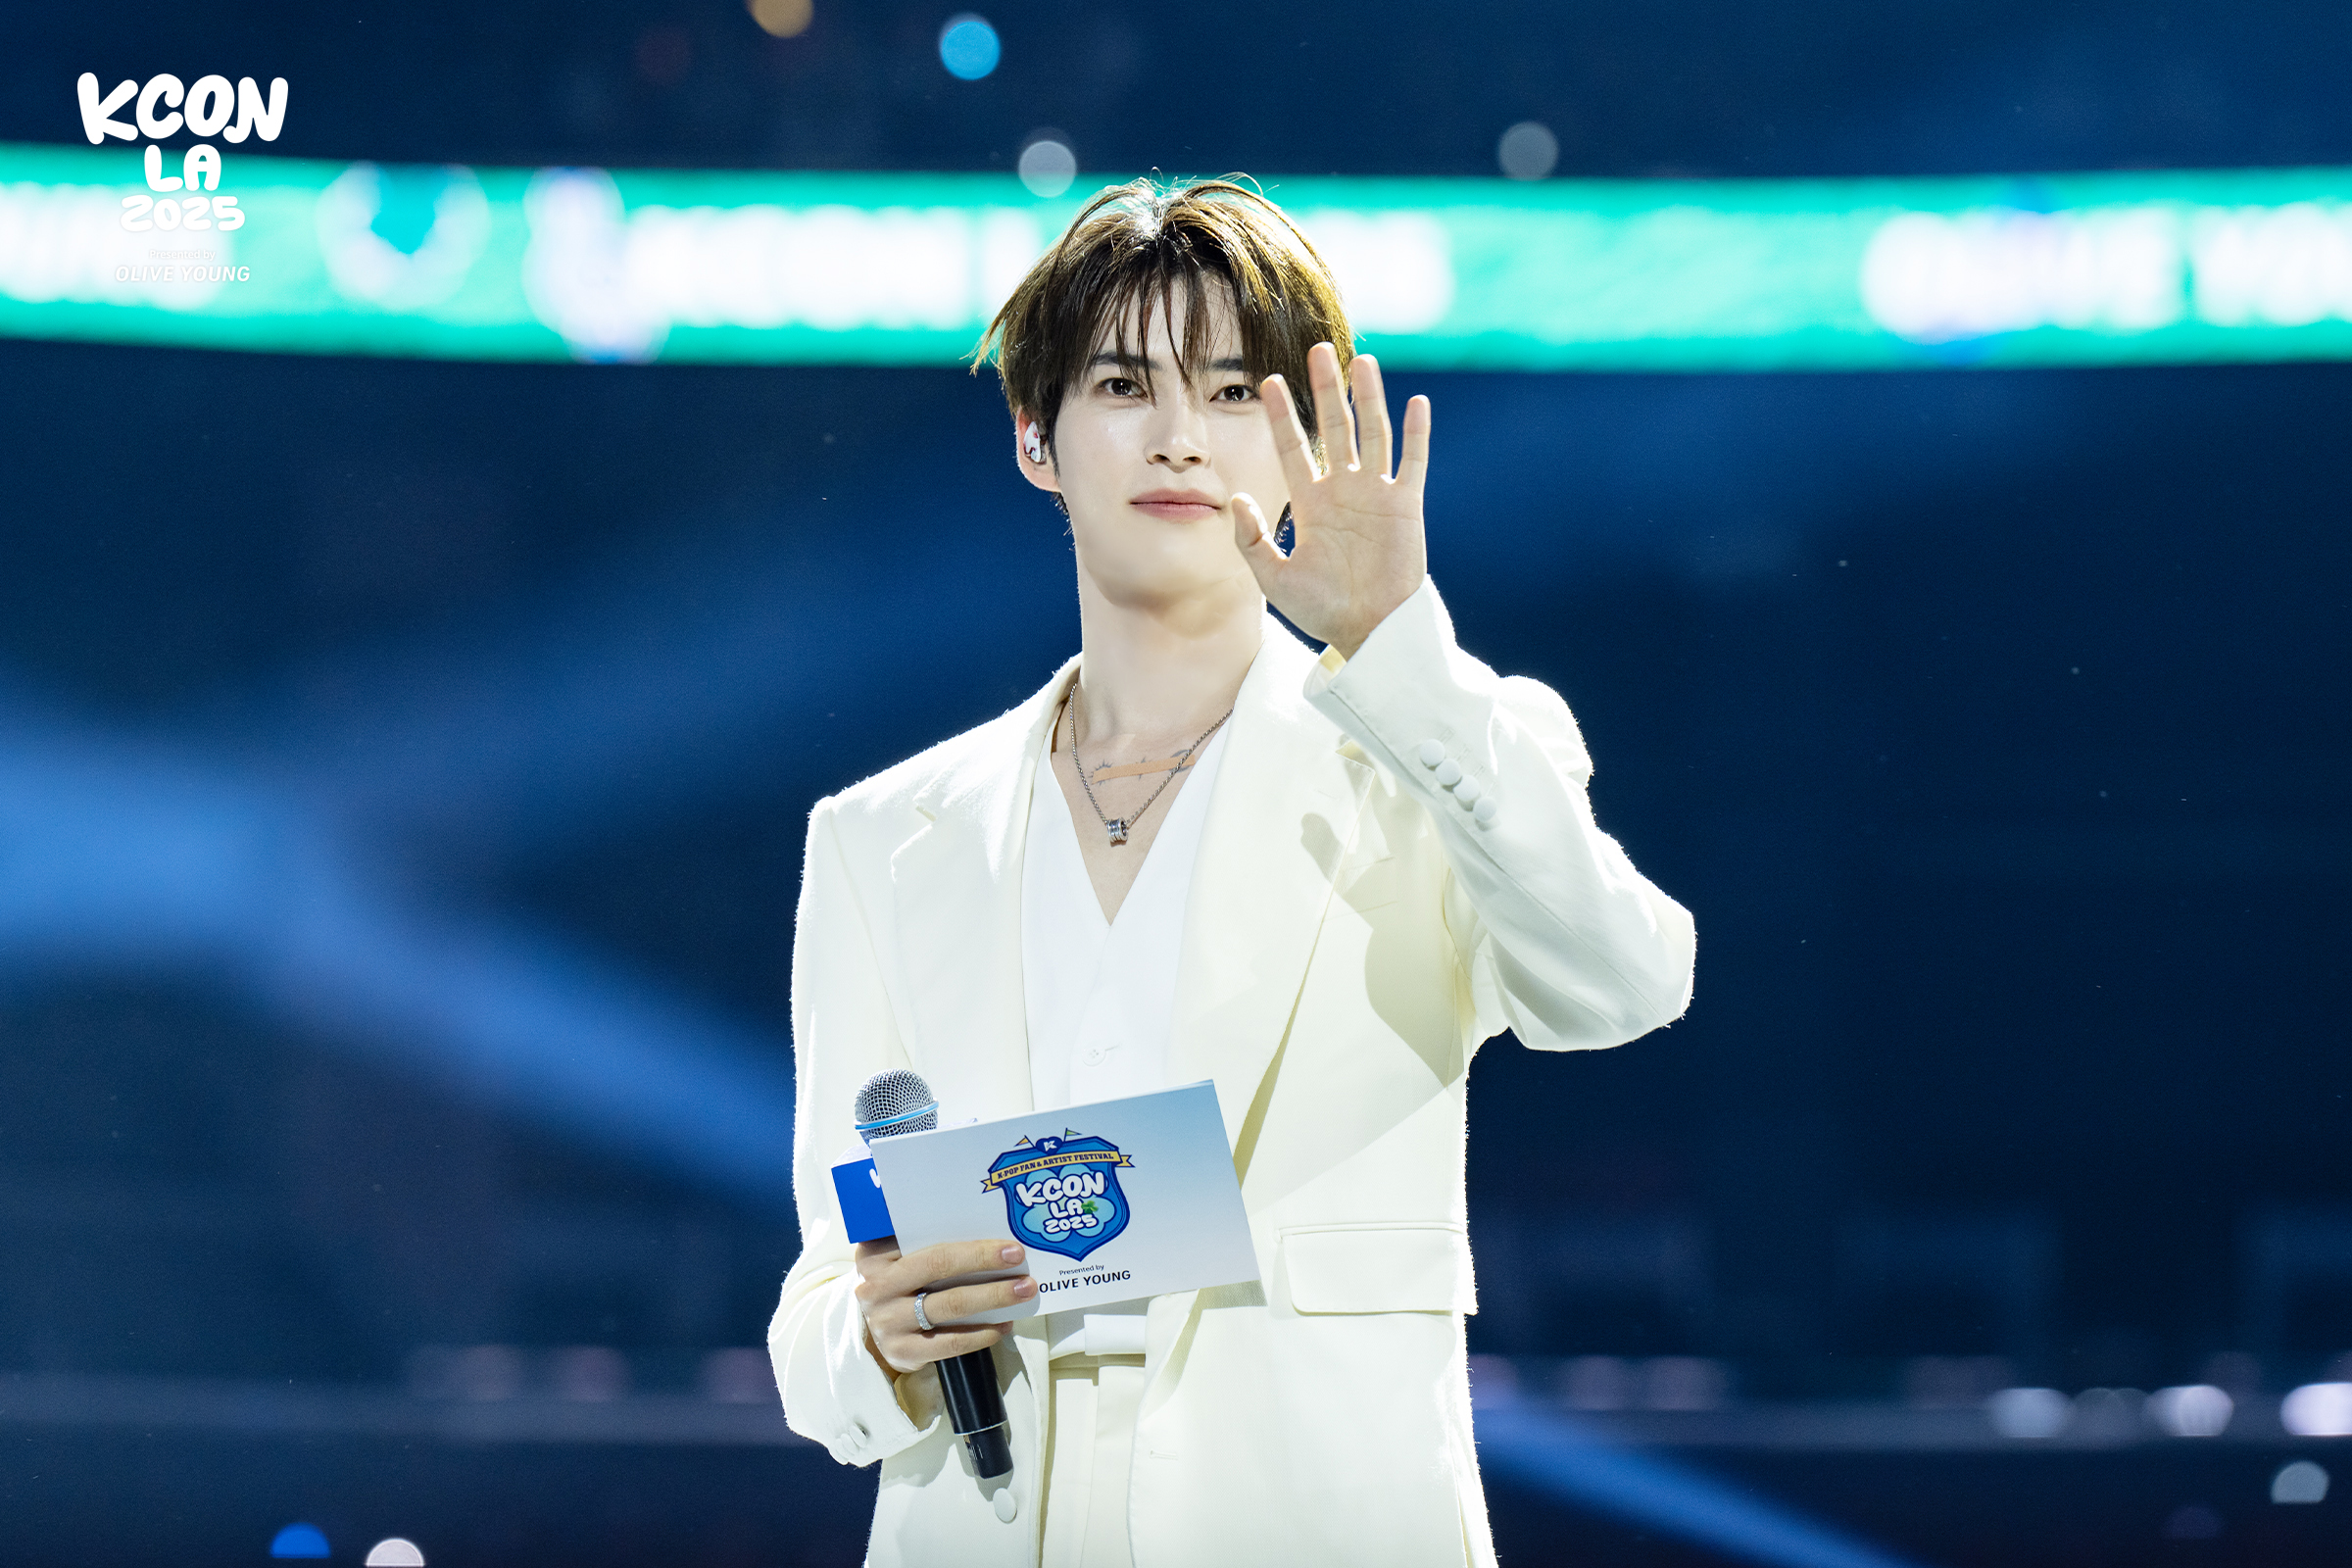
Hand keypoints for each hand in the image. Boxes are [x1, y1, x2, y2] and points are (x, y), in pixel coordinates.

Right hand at [853, 1237, 1034, 1375]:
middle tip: (1019, 1260)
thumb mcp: (898, 1256)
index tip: (1008, 1244)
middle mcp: (875, 1288)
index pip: (926, 1243)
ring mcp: (887, 1323)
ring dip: (992, 1297)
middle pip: (938, 1269)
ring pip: (949, 1306)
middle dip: (984, 1262)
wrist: (877, 1328)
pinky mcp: (902, 1352)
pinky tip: (1003, 1325)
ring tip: (1023, 1291)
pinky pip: (950, 1343)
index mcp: (874, 1255)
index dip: (971, 1246)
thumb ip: (925, 1241)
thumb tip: (985, 1226)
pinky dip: (981, 1335)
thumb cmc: (899, 1281)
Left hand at [1232, 343, 1430, 658]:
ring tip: (1361, 361)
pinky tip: (1415, 402)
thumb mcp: (1274, 579)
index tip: (1269, 382)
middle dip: (1326, 390)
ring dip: (1368, 398)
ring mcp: (1376, 494)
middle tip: (1317, 350)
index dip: (1282, 416)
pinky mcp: (1406, 506)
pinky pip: (1413, 462)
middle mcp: (1343, 490)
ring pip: (1372, 434)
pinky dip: (1416, 433)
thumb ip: (1252, 539)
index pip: (1292, 448)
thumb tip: (1234, 497)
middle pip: (1334, 428)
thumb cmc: (1322, 611)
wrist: (1368, 632)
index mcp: (1311, 503)